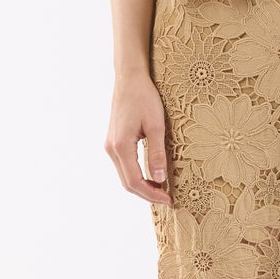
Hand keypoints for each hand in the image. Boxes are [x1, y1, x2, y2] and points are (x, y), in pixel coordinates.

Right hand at [105, 74, 173, 205]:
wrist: (129, 78)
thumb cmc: (144, 97)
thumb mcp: (156, 125)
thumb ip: (157, 153)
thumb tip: (160, 179)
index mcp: (121, 146)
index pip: (135, 181)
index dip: (152, 194)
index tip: (169, 199)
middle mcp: (111, 149)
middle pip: (127, 183)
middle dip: (147, 194)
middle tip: (168, 199)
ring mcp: (110, 145)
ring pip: (124, 176)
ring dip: (142, 186)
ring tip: (162, 190)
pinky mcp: (114, 141)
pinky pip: (124, 166)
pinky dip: (137, 175)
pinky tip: (151, 175)